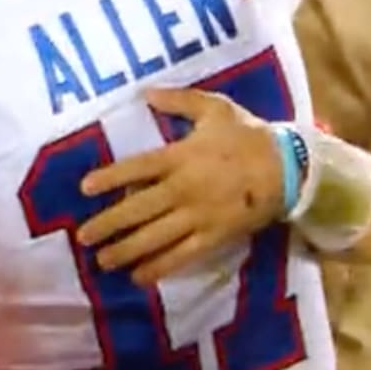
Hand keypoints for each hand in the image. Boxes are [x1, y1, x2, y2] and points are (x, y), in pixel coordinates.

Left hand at [76, 90, 282, 285]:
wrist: (288, 166)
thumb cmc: (247, 134)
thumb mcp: (214, 107)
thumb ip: (178, 100)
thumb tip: (145, 93)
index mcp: (180, 156)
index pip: (137, 168)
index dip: (109, 177)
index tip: (85, 188)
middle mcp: (184, 188)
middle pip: (138, 208)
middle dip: (108, 223)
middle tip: (83, 236)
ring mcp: (198, 216)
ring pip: (155, 237)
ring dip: (126, 250)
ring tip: (103, 260)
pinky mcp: (214, 236)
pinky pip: (182, 256)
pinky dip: (159, 267)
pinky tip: (139, 276)